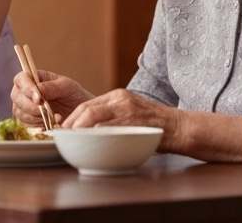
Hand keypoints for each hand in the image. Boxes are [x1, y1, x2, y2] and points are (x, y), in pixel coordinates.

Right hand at [10, 69, 94, 125]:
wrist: (79, 112)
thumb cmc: (73, 94)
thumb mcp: (67, 87)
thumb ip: (53, 87)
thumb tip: (38, 89)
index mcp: (34, 77)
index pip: (21, 79)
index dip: (26, 88)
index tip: (38, 99)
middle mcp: (26, 90)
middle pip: (16, 96)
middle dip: (30, 105)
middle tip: (46, 111)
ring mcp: (25, 105)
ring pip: (18, 111)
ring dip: (33, 117)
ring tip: (51, 117)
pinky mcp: (27, 118)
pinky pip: (24, 122)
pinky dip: (36, 124)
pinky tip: (48, 123)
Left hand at [62, 88, 182, 148]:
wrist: (178, 127)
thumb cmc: (153, 125)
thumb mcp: (130, 112)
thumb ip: (112, 116)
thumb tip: (88, 130)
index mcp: (117, 96)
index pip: (86, 105)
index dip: (72, 119)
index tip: (64, 130)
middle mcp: (119, 99)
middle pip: (86, 109)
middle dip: (71, 125)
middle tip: (63, 138)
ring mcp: (126, 110)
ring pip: (93, 117)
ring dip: (79, 131)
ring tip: (71, 142)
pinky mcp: (133, 122)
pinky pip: (108, 129)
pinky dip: (95, 137)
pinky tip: (89, 145)